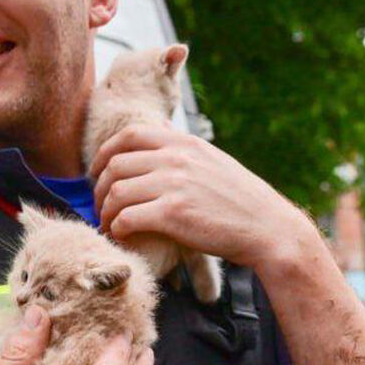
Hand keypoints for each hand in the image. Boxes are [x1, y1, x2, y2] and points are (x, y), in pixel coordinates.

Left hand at [90, 124, 311, 267]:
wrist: (267, 228)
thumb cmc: (240, 200)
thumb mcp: (212, 159)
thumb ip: (182, 147)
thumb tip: (158, 129)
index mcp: (184, 143)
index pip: (128, 135)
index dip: (104, 153)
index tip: (97, 172)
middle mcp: (176, 158)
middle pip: (116, 164)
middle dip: (99, 187)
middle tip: (100, 206)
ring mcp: (173, 185)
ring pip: (116, 192)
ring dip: (105, 211)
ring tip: (107, 224)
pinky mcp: (173, 214)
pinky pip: (126, 217)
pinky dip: (116, 228)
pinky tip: (121, 235)